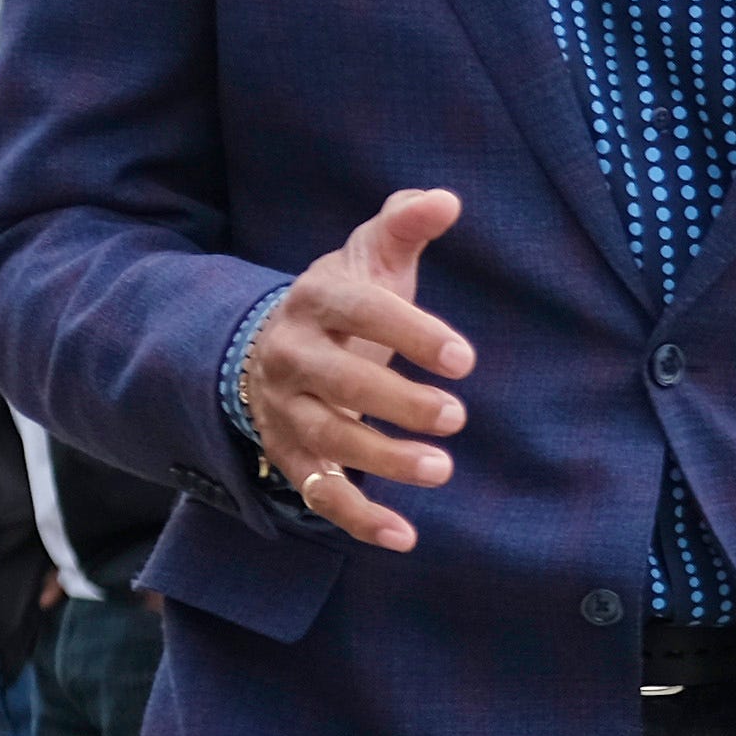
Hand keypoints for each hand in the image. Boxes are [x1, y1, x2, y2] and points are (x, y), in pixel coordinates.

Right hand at [240, 189, 468, 553]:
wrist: (270, 344)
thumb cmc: (345, 300)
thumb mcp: (371, 256)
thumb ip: (405, 225)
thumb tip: (445, 199)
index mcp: (316, 299)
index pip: (360, 310)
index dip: (411, 333)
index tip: (466, 358)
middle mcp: (292, 355)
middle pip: (341, 381)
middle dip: (398, 402)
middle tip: (457, 416)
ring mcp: (285, 409)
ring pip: (329, 439)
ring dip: (383, 460)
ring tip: (441, 469)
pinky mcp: (288, 455)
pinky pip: (319, 492)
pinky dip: (358, 518)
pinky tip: (405, 536)